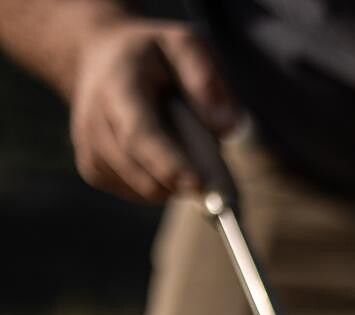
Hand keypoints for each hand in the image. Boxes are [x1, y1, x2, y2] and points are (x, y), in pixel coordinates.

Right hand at [70, 19, 236, 200]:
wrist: (100, 59)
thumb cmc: (154, 55)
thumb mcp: (184, 44)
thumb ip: (206, 77)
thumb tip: (228, 126)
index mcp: (118, 85)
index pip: (139, 134)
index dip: (168, 163)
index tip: (198, 184)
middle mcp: (95, 118)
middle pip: (140, 169)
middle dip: (181, 180)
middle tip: (211, 172)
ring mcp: (89, 146)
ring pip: (143, 189)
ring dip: (174, 181)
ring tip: (178, 144)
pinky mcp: (92, 167)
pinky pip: (137, 194)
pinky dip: (160, 185)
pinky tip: (160, 155)